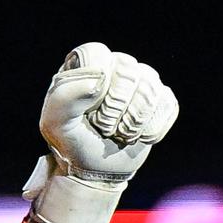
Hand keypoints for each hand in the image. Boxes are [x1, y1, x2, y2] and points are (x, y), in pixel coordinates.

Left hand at [22, 43, 177, 222]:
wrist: (95, 168)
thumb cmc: (71, 142)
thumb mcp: (55, 123)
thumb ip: (64, 96)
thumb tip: (100, 78)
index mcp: (85, 63)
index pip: (97, 54)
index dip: (95, 85)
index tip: (89, 110)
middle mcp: (115, 64)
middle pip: (129, 72)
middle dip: (115, 110)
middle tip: (104, 127)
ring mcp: (141, 80)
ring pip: (151, 89)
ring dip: (133, 123)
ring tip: (119, 133)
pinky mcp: (161, 98)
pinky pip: (167, 105)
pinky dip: (150, 129)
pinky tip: (136, 135)